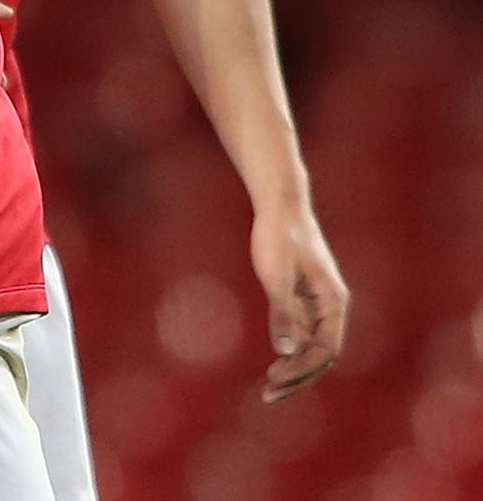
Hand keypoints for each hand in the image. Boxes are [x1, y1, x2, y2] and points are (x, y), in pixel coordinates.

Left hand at [251, 204, 348, 401]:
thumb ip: (283, 313)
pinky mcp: (303, 300)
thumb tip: (287, 351)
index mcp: (334, 302)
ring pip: (311, 347)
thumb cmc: (279, 237)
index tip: (276, 381)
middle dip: (298, 378)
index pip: (326, 349)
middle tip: (269, 396)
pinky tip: (275, 364)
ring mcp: (317, 305)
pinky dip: (290, 352)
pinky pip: (302, 335)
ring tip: (269, 389)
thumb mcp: (277, 276)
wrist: (280, 207)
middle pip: (321, 355)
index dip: (303, 370)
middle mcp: (330, 308)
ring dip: (294, 369)